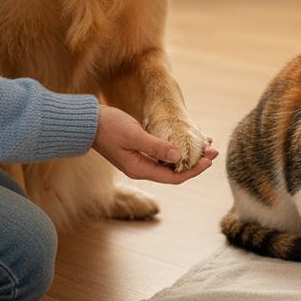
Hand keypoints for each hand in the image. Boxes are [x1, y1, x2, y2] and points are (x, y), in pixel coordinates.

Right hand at [93, 105, 217, 183]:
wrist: (87, 123)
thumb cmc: (108, 127)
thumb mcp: (134, 135)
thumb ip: (156, 147)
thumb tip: (179, 157)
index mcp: (140, 169)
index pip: (174, 177)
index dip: (194, 170)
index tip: (210, 159)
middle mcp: (142, 169)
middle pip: (174, 172)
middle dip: (196, 163)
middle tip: (214, 151)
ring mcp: (140, 161)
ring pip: (170, 164)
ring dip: (188, 157)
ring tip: (205, 147)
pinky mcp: (139, 152)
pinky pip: (163, 156)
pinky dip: (177, 151)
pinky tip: (186, 143)